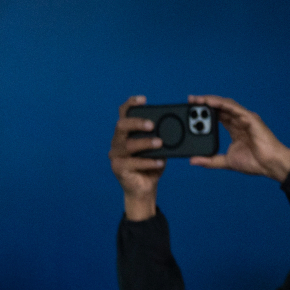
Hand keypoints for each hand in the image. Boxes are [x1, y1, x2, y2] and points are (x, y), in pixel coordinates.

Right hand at [110, 96, 165, 221]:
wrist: (144, 189)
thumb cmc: (151, 165)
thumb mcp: (158, 148)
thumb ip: (160, 136)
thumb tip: (172, 126)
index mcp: (126, 133)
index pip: (124, 114)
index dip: (131, 104)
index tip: (144, 100)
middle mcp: (117, 142)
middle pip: (121, 125)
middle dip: (137, 123)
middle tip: (152, 125)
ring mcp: (116, 156)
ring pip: (127, 145)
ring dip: (145, 143)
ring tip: (160, 144)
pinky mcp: (118, 168)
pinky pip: (133, 162)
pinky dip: (148, 162)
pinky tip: (160, 162)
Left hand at [188, 95, 289, 180]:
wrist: (270, 165)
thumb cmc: (254, 162)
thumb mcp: (226, 161)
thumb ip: (209, 160)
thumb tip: (192, 160)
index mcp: (235, 129)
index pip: (218, 116)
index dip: (205, 111)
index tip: (191, 109)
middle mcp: (240, 121)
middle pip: (220, 108)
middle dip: (205, 103)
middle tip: (191, 100)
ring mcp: (245, 118)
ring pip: (226, 105)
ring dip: (211, 101)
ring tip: (197, 99)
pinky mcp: (250, 118)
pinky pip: (234, 108)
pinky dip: (221, 104)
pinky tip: (210, 102)